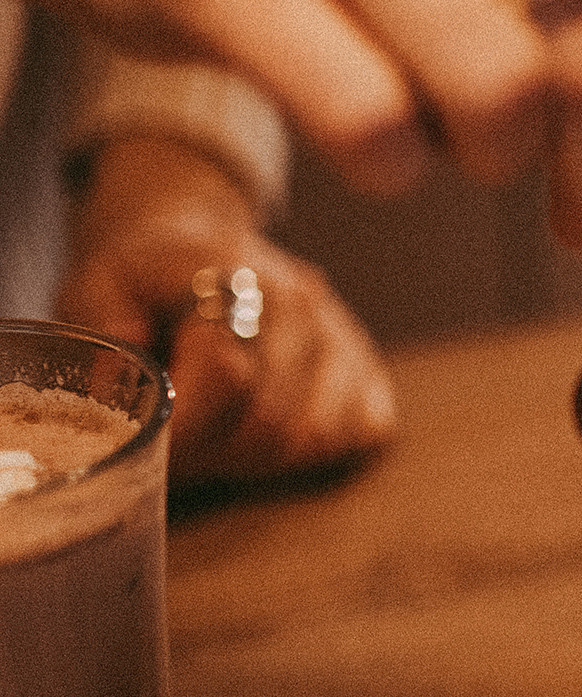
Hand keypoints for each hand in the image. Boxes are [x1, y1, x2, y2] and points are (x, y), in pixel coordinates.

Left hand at [58, 137, 396, 482]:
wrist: (194, 240)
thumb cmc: (141, 278)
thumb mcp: (98, 283)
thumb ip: (104, 319)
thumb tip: (124, 360)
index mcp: (233, 278)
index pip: (228, 375)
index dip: (185, 426)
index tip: (149, 444)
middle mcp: (301, 304)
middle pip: (272, 419)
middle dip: (215, 453)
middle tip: (174, 451)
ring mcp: (341, 337)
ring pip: (313, 436)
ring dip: (257, 456)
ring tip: (215, 439)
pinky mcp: (368, 368)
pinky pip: (360, 433)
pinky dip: (312, 449)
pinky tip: (268, 432)